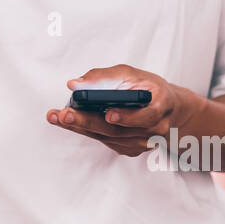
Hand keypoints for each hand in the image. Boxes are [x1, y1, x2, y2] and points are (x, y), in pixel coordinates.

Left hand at [48, 64, 202, 156]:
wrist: (167, 109)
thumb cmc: (148, 88)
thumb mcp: (131, 74)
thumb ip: (104, 77)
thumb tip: (75, 84)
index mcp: (160, 106)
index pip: (146, 116)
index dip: (127, 117)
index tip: (108, 114)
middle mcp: (154, 129)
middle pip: (118, 130)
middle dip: (88, 122)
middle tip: (64, 114)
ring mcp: (142, 143)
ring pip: (107, 137)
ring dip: (80, 127)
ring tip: (57, 116)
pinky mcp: (130, 149)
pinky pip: (105, 140)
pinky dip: (86, 130)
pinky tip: (69, 122)